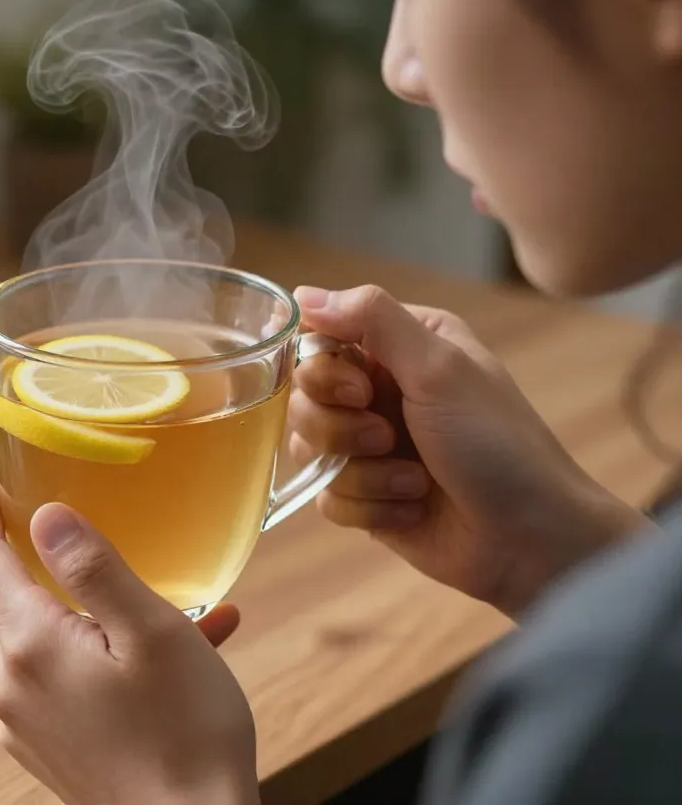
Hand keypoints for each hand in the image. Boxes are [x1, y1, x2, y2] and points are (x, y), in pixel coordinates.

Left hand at [0, 461, 260, 804]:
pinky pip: (42, 673)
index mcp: (30, 646)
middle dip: (0, 545)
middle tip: (30, 507)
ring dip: (43, 593)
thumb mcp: (153, 634)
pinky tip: (142, 642)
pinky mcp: (44, 745)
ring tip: (109, 575)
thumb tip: (45, 515)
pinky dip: (72, 641)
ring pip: (12, 632)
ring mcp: (23, 722)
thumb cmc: (186, 735)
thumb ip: (94, 568)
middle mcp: (11, 685)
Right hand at [289, 286, 651, 616]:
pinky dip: (370, 506)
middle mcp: (381, 390)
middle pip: (304, 397)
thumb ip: (372, 318)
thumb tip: (302, 293)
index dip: (324, 370)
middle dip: (341, 427)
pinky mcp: (365, 495)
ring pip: (309, 448)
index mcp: (401, 346)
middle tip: (388, 437)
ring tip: (414, 482)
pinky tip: (413, 508)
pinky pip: (327, 495)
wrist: (530, 539)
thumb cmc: (495, 443)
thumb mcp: (440, 367)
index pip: (320, 339)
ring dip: (362, 472)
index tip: (360, 390)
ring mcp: (370, 445)